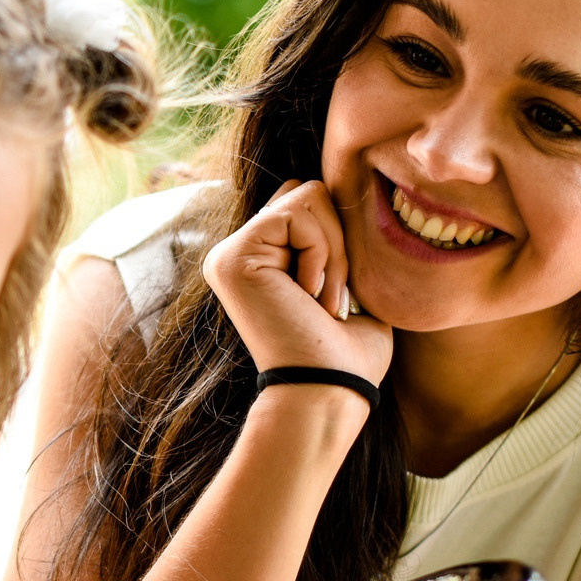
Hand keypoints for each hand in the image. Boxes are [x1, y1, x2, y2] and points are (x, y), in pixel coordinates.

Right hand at [200, 180, 392, 392]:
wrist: (327, 389)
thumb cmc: (346, 353)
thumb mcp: (348, 285)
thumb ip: (336, 239)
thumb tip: (351, 195)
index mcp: (258, 260)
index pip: (305, 203)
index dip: (336, 235)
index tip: (340, 294)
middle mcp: (236, 254)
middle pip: (305, 190)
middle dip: (337, 237)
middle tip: (334, 294)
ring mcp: (229, 254)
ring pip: (306, 195)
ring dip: (333, 248)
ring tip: (323, 298)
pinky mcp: (232, 257)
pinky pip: (297, 213)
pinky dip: (321, 252)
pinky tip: (309, 294)